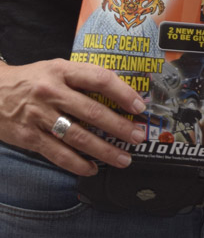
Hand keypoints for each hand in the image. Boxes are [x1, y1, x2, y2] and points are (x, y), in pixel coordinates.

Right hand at [0, 58, 146, 174]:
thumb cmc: (31, 80)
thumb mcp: (55, 69)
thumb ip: (81, 78)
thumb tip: (118, 92)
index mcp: (61, 70)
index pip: (98, 79)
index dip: (122, 93)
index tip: (139, 106)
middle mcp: (51, 92)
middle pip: (92, 111)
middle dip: (119, 127)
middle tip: (137, 136)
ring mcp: (39, 116)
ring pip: (78, 137)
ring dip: (104, 150)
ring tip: (123, 158)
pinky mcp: (29, 137)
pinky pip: (58, 154)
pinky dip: (78, 164)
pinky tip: (92, 168)